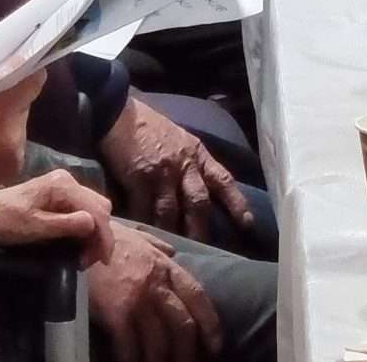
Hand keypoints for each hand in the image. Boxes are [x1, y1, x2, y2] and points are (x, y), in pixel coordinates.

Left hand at [0, 169, 115, 266]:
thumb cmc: (5, 221)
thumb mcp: (33, 227)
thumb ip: (64, 224)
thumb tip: (92, 224)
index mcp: (63, 186)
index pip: (95, 210)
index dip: (103, 236)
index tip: (102, 260)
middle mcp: (68, 180)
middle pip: (99, 206)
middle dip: (101, 234)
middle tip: (91, 260)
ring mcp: (64, 186)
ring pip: (93, 207)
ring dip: (95, 231)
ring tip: (85, 254)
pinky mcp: (59, 194)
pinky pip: (82, 209)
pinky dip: (86, 226)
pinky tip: (79, 242)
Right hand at [89, 221, 223, 361]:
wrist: (76, 237)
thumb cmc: (105, 236)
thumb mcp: (139, 236)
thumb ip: (159, 246)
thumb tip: (173, 253)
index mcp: (166, 266)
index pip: (198, 296)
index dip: (210, 322)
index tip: (215, 343)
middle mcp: (157, 284)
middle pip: (183, 324)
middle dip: (188, 350)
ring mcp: (138, 299)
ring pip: (160, 340)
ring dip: (162, 360)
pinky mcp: (116, 312)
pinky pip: (130, 344)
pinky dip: (133, 359)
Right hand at [102, 98, 255, 240]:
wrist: (118, 112)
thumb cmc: (149, 125)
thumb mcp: (180, 138)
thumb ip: (190, 161)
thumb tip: (196, 185)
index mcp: (197, 154)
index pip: (223, 180)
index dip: (236, 203)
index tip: (247, 223)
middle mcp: (184, 165)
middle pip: (199, 203)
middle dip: (202, 230)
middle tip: (205, 253)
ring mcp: (162, 172)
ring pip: (172, 212)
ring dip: (172, 234)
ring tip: (173, 253)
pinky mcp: (139, 178)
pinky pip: (144, 209)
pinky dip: (145, 225)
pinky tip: (144, 238)